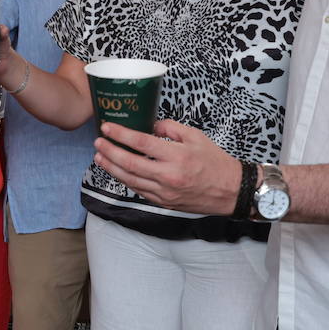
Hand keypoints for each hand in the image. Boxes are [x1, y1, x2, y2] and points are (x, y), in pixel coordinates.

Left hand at [92, 119, 241, 215]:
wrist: (230, 191)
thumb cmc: (215, 162)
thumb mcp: (196, 137)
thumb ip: (171, 128)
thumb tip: (151, 126)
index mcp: (177, 156)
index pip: (141, 143)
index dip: (121, 134)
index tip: (107, 127)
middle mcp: (168, 176)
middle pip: (130, 164)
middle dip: (110, 152)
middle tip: (98, 142)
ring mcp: (164, 192)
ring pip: (130, 180)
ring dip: (112, 168)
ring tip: (99, 157)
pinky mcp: (164, 203)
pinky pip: (139, 191)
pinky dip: (125, 180)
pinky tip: (117, 171)